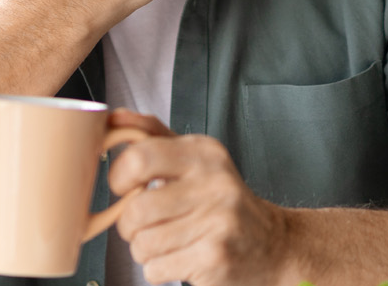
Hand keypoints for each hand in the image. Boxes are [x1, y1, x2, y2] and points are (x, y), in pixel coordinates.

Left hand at [108, 110, 291, 285]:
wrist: (273, 245)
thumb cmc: (224, 202)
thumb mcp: (195, 158)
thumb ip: (153, 135)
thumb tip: (115, 118)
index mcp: (204, 153)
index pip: (140, 157)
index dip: (118, 176)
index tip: (124, 186)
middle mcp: (214, 183)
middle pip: (136, 209)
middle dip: (129, 224)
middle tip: (144, 223)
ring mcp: (218, 221)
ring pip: (143, 243)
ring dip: (144, 249)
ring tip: (167, 241)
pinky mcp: (215, 257)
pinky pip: (156, 268)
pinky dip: (158, 269)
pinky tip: (179, 258)